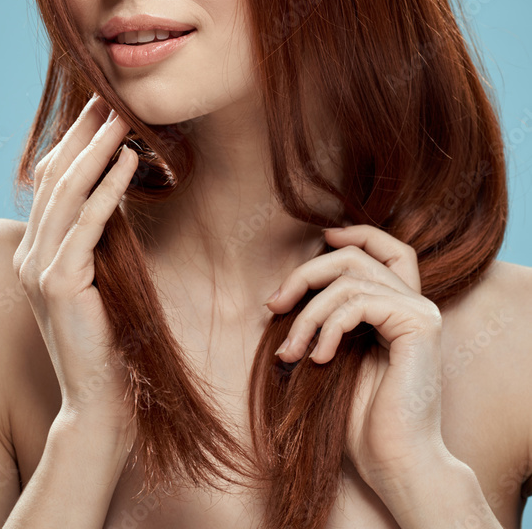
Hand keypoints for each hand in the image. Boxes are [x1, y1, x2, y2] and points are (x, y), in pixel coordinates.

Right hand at [12, 93, 138, 440]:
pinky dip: (109, 187)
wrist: (100, 399)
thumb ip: (98, 236)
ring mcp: (38, 269)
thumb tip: (119, 185)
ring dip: (97, 150)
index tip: (100, 108)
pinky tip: (130, 161)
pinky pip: (88, 223)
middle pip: (54, 177)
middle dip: (83, 134)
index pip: (49, 182)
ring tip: (122, 117)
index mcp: (34, 252)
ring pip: (67, 193)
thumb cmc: (111, 338)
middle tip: (109, 96)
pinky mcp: (60, 283)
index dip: (72, 142)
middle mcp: (28, 255)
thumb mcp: (100, 275)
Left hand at [265, 225, 449, 488]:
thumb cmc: (361, 420)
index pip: (389, 248)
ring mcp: (421, 312)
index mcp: (401, 308)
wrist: (394, 463)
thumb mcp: (335, 354)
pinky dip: (328, 326)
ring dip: (307, 313)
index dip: (357, 233)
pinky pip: (358, 302)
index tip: (321, 238)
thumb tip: (290, 288)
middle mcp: (417, 303)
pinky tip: (318, 359)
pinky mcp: (419, 324)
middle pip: (355, 256)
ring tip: (291, 352)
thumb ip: (329, 317)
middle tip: (273, 306)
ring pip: (350, 278)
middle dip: (305, 274)